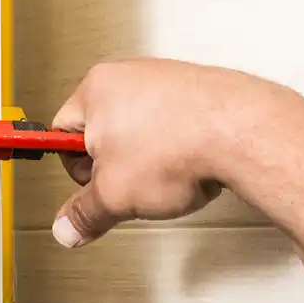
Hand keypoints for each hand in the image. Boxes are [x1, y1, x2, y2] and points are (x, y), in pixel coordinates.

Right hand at [50, 60, 303, 246]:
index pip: (61, 133)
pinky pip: (175, 129)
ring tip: (166, 177)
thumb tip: (70, 227)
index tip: (83, 187)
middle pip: (103, 133)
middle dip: (115, 167)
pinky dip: (179, 151)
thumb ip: (85, 214)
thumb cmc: (180, 146)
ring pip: (141, 133)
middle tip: (130, 187)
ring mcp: (166, 80)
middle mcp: (129, 76)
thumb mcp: (115, 196)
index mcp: (96, 89)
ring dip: (148, 161)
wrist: (242, 133)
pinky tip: (190, 167)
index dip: (74, 170)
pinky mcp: (198, 92)